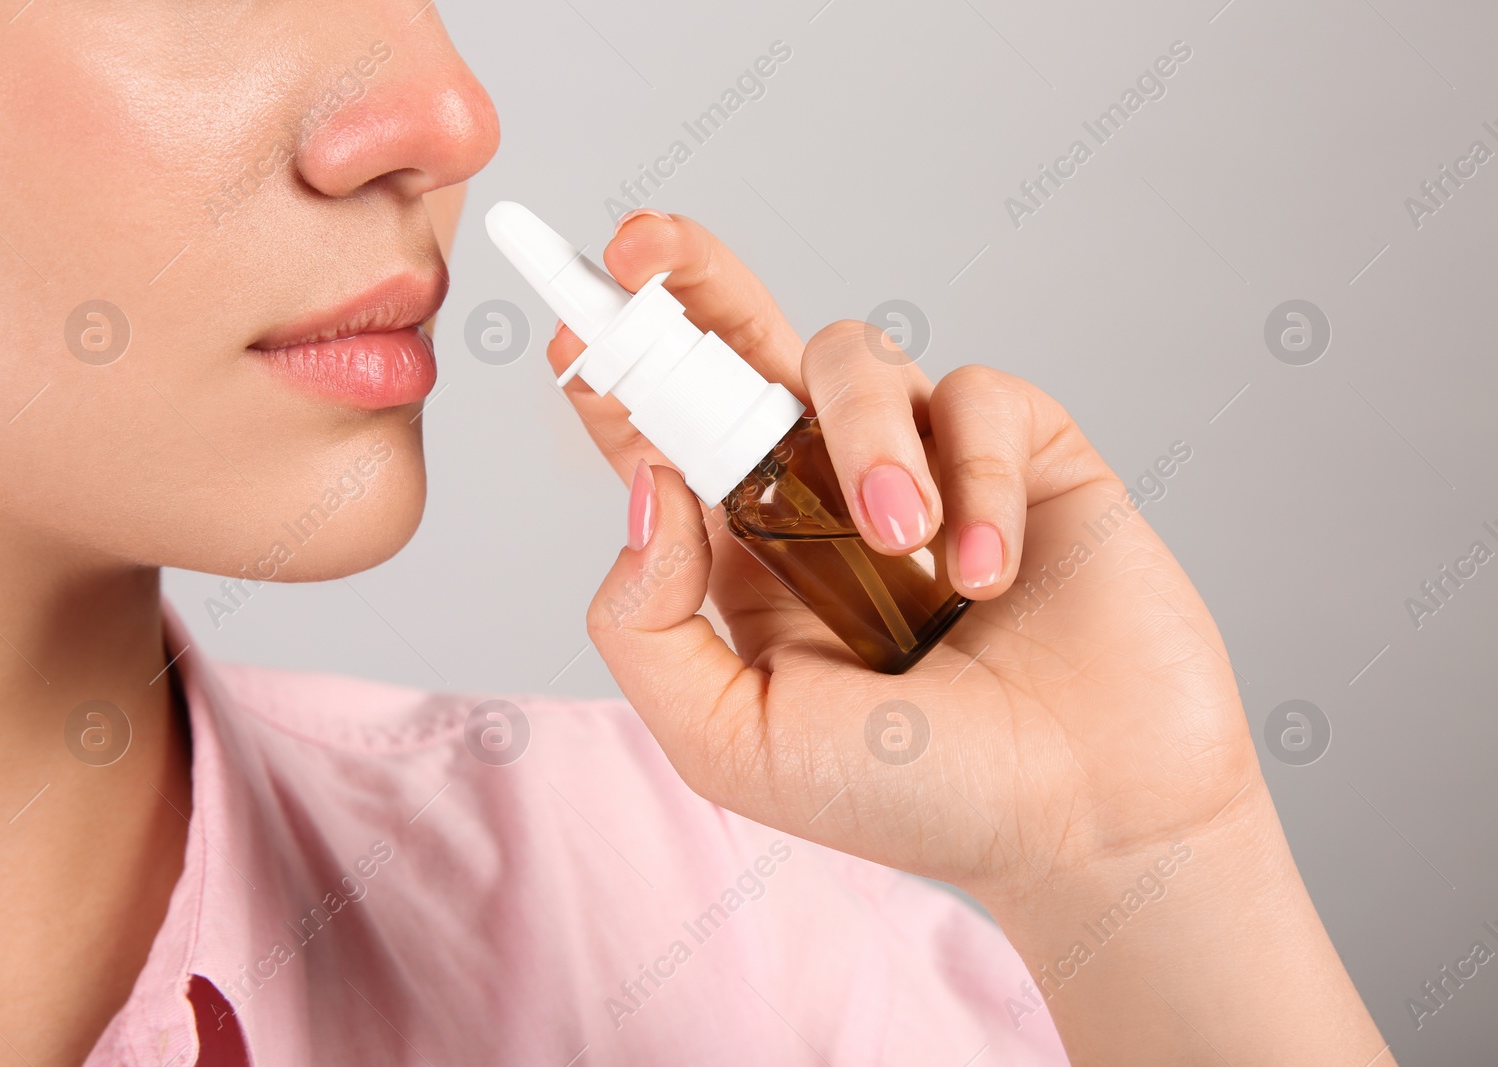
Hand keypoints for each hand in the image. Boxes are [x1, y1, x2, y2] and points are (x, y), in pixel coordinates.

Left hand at [548, 212, 1392, 1065]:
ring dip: (864, 437)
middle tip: (642, 246)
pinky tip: (989, 574)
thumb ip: (650, 631)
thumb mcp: (735, 742)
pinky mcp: (1025, 454)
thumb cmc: (919, 795)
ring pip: (854, 359)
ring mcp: (925, 466)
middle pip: (744, 349)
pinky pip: (977, 398)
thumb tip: (645, 489)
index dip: (618, 380)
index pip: (668, 443)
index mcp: (751, 560)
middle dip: (690, 283)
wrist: (1094, 823)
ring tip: (899, 538)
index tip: (570, 335)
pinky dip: (976, 475)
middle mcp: (828, 497)